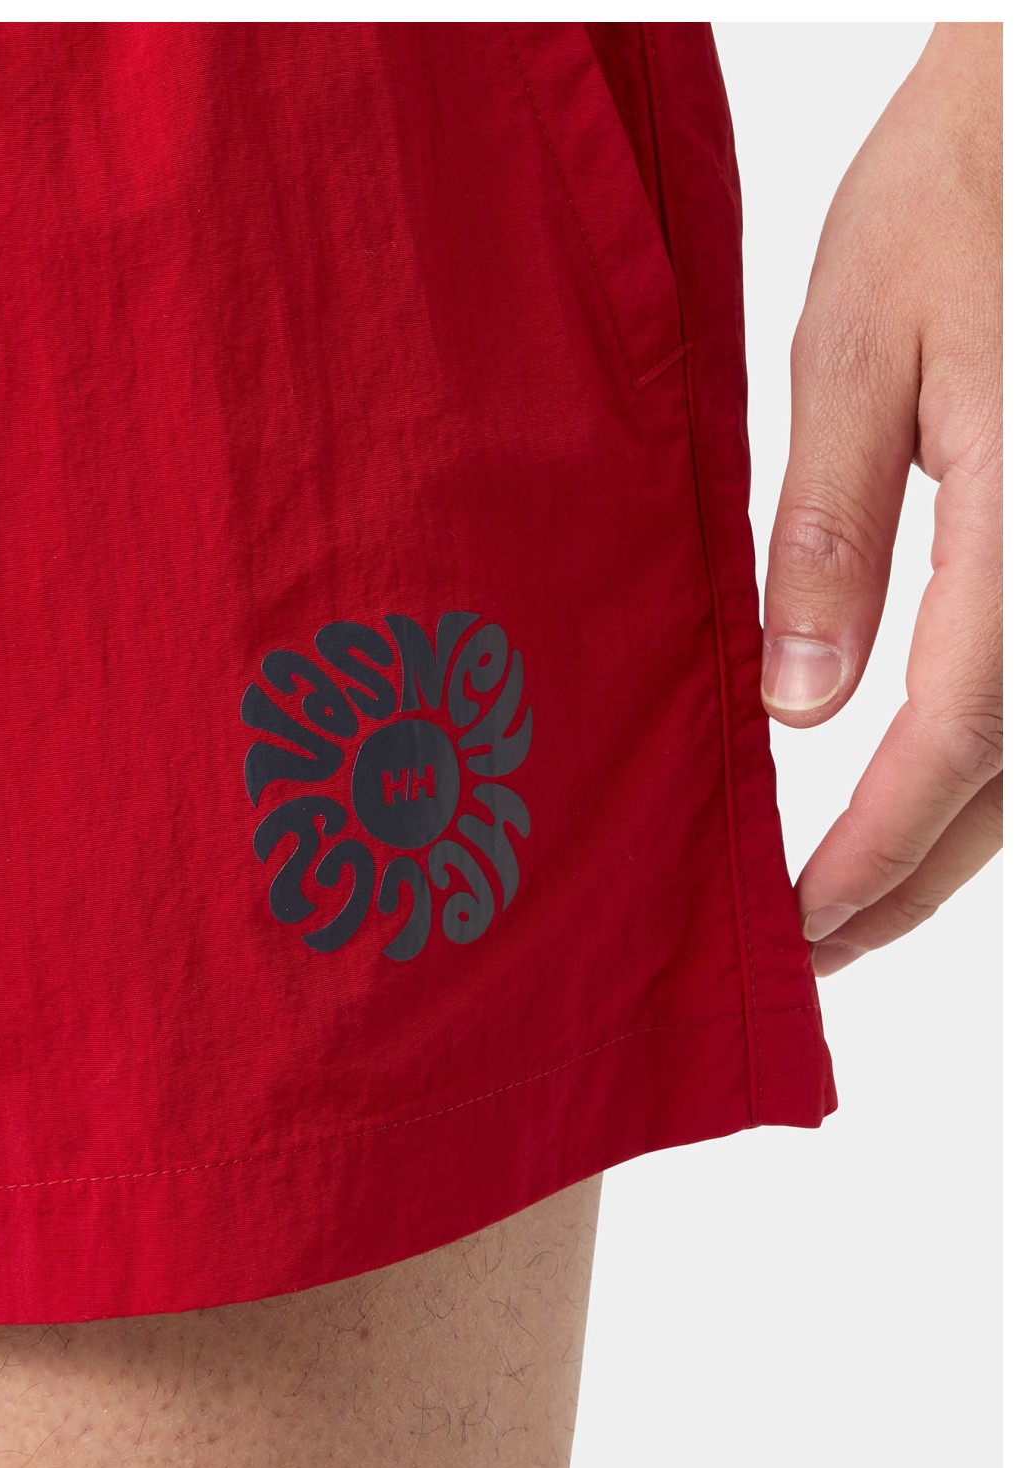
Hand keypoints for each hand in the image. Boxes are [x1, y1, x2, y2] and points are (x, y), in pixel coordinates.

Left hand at [760, 22, 1001, 978]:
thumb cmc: (966, 183)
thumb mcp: (858, 351)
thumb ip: (832, 531)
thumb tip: (797, 703)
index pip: (953, 740)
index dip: (875, 851)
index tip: (800, 926)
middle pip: (1016, 775)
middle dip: (913, 877)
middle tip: (818, 951)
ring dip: (954, 836)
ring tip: (856, 899)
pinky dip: (987, 757)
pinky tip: (925, 783)